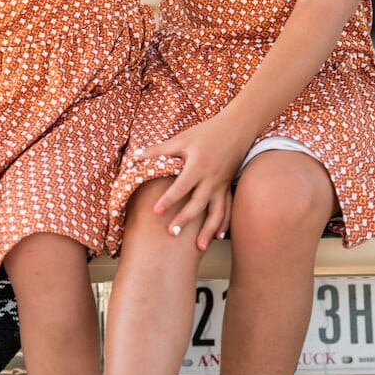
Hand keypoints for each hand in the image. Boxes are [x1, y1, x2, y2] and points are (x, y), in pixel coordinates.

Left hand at [135, 113, 245, 249]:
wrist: (238, 127)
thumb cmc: (208, 131)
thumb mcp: (183, 138)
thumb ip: (160, 150)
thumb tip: (136, 155)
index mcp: (198, 166)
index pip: (181, 187)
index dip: (168, 200)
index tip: (156, 211)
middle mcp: (211, 179)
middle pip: (198, 204)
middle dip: (186, 219)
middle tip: (172, 233)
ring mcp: (222, 184)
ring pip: (216, 212)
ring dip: (208, 230)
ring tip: (199, 247)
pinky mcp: (228, 186)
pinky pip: (228, 208)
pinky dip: (224, 223)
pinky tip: (218, 236)